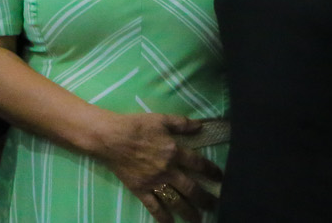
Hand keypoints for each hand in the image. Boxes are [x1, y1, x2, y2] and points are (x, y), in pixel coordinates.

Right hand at [88, 112, 221, 221]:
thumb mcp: (161, 119)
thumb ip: (182, 123)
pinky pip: (155, 207)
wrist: (111, 138)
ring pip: (176, 201)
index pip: (198, 164)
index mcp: (174, 151)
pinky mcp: (141, 190)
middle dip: (205, 198)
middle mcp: (167, 169)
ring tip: (199, 220)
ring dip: (189, 212)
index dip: (211, 171)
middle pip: (191, 188)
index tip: (220, 177)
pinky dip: (163, 218)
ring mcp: (154, 182)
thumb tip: (200, 126)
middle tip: (214, 205)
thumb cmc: (136, 125)